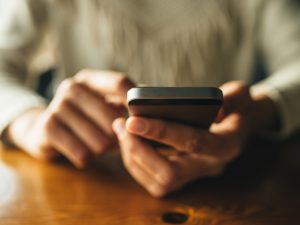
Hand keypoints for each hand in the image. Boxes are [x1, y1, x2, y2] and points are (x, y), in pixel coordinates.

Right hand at [5, 70, 133, 167]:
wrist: (46, 131)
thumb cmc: (86, 120)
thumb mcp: (104, 106)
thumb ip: (126, 104)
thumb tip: (156, 107)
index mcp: (91, 79)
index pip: (119, 83)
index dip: (135, 102)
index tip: (145, 119)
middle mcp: (72, 87)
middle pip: (111, 117)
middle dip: (118, 136)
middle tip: (116, 140)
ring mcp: (57, 106)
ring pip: (99, 140)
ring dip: (103, 149)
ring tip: (98, 145)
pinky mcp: (47, 128)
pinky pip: (81, 153)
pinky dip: (87, 158)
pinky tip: (84, 153)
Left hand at [113, 81, 278, 196]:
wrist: (240, 124)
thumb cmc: (238, 106)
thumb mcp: (241, 94)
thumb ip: (230, 97)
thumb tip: (208, 106)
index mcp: (227, 145)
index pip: (193, 142)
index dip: (162, 132)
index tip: (133, 119)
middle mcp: (210, 166)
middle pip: (170, 173)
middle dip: (139, 150)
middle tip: (120, 124)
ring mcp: (196, 175)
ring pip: (159, 182)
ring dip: (133, 156)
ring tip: (119, 128)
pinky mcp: (183, 177)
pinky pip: (154, 181)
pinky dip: (135, 162)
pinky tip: (127, 141)